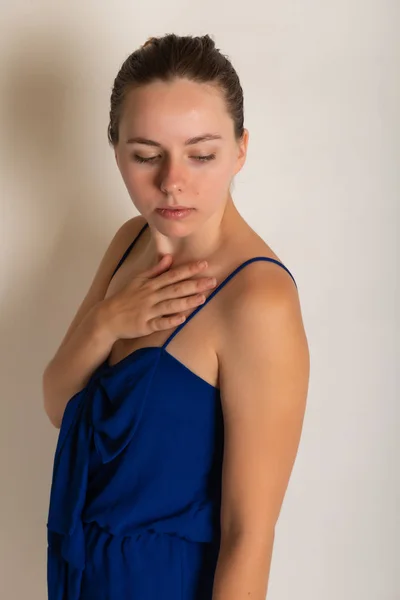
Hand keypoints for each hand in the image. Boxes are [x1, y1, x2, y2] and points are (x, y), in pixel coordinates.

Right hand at [102, 255, 216, 341]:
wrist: (107, 317)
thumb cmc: (125, 297)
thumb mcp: (138, 280)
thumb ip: (155, 270)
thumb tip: (169, 258)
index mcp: (151, 284)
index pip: (173, 275)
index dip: (189, 269)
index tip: (204, 264)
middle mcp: (151, 296)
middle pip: (175, 289)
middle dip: (194, 284)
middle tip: (213, 281)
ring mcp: (148, 311)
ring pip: (170, 306)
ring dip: (186, 302)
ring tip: (203, 298)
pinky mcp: (145, 326)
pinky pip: (160, 323)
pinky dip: (171, 321)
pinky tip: (183, 318)